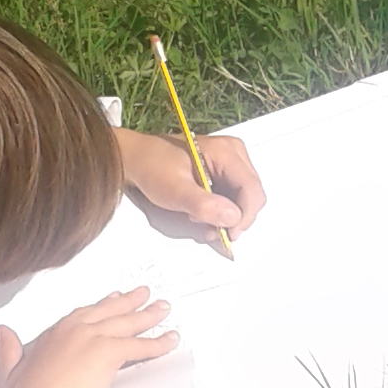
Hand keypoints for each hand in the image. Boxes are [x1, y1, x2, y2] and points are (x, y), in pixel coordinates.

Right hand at [0, 290, 179, 387]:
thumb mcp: (9, 372)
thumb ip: (8, 350)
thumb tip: (1, 332)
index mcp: (53, 334)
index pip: (82, 315)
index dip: (100, 307)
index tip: (112, 300)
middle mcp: (73, 330)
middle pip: (108, 311)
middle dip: (129, 302)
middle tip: (144, 294)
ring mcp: (91, 338)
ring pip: (127, 322)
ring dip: (149, 315)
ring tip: (164, 308)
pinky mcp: (107, 353)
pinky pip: (140, 345)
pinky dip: (157, 343)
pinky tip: (171, 340)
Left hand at [116, 127, 265, 241]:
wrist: (136, 159)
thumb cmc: (152, 169)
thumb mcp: (175, 190)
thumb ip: (204, 205)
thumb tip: (233, 218)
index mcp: (226, 152)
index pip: (252, 189)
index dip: (245, 216)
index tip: (229, 235)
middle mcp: (235, 154)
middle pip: (252, 195)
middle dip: (234, 218)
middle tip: (208, 228)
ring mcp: (231, 162)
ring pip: (243, 199)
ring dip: (225, 217)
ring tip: (198, 219)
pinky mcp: (224, 171)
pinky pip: (233, 197)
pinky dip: (220, 211)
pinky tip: (200, 214)